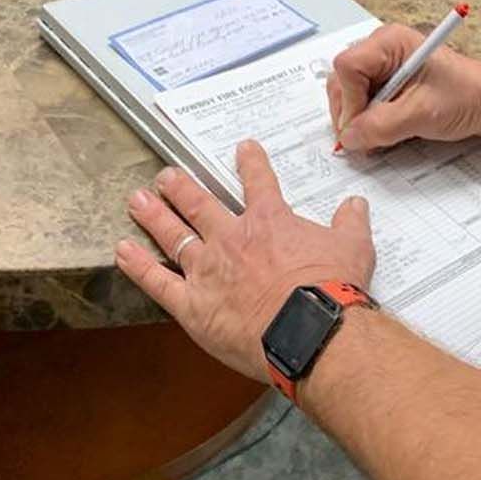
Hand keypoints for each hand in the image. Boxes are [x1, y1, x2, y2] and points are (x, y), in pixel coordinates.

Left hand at [115, 141, 375, 382]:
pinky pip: (158, 281)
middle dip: (180, 186)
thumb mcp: (354, 248)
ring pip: (174, 234)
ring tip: (137, 199)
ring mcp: (208, 270)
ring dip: (154, 215)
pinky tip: (123, 251)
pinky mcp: (193, 305)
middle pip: (200, 203)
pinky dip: (139, 265)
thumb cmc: (333, 290)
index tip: (243, 149)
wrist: (311, 330)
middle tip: (166, 175)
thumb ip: (350, 224)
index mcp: (270, 222)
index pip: (259, 181)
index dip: (250, 162)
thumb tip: (356, 205)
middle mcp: (233, 239)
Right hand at [328, 23, 480, 153]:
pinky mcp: (386, 81)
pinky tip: (383, 132)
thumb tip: (349, 137)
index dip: (350, 100)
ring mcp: (382, 65)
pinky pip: (362, 100)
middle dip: (350, 113)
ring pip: (348, 93)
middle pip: (342, 80)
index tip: (362, 127)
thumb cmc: (467, 96)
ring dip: (358, 119)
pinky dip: (367, 120)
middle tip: (365, 139)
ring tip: (377, 138)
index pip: (348, 66)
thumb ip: (381, 126)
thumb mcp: (422, 114)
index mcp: (390, 42)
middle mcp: (382, 48)